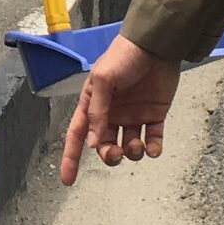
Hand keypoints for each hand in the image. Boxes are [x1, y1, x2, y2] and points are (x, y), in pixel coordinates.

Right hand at [59, 35, 182, 185]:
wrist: (156, 45)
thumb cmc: (124, 55)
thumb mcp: (103, 80)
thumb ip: (97, 112)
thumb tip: (92, 142)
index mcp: (93, 103)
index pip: (78, 135)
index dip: (71, 158)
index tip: (67, 179)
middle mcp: (112, 112)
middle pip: (104, 145)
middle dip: (108, 156)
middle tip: (114, 154)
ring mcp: (133, 115)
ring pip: (128, 146)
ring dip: (131, 153)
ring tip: (136, 145)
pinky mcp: (154, 115)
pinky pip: (152, 140)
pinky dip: (152, 149)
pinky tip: (152, 148)